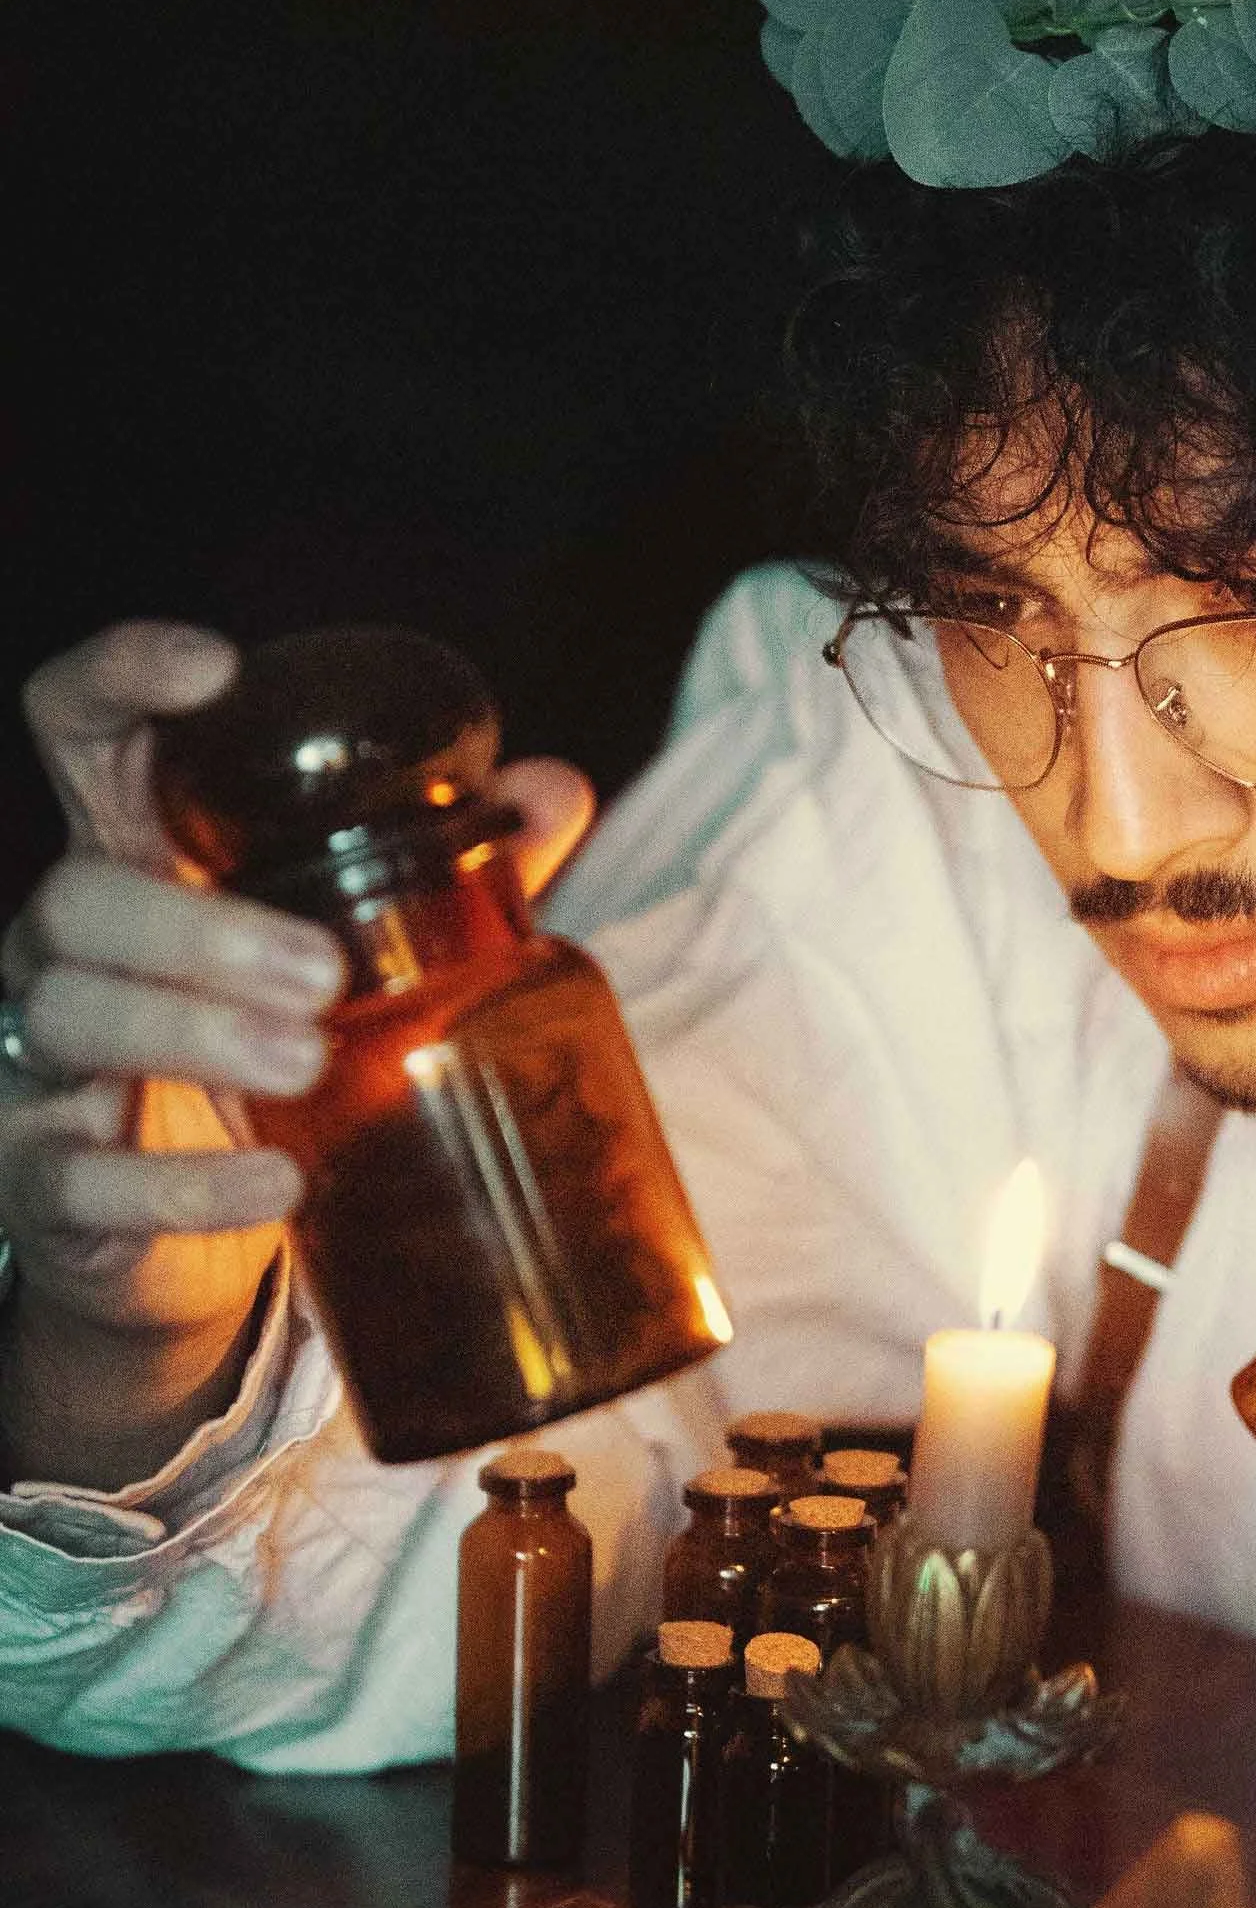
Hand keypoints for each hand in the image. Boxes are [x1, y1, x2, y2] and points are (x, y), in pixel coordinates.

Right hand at [1, 622, 593, 1472]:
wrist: (168, 1236)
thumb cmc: (254, 1050)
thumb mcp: (342, 953)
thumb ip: (444, 872)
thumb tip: (552, 789)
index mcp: (136, 861)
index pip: (80, 733)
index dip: (120, 678)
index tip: (215, 671)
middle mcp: (65, 949)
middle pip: (78, 896)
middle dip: (195, 927)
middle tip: (324, 972)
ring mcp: (40, 1066)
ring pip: (72, 1015)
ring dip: (194, 1034)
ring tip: (309, 1060)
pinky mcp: (45, 1184)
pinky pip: (86, 1176)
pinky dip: (186, 1184)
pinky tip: (276, 1186)